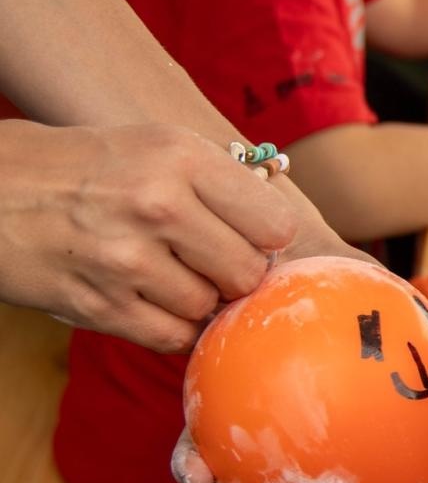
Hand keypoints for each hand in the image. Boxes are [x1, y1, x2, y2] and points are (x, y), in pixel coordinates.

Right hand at [0, 121, 295, 351]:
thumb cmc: (88, 166)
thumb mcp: (158, 146)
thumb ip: (222, 184)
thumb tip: (284, 234)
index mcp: (181, 158)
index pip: (275, 224)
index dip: (266, 238)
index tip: (248, 235)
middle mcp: (156, 205)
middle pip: (247, 273)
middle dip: (234, 274)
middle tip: (207, 260)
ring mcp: (124, 259)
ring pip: (209, 308)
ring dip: (197, 299)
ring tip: (165, 271)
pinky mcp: (95, 305)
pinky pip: (171, 336)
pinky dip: (170, 326)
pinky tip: (149, 297)